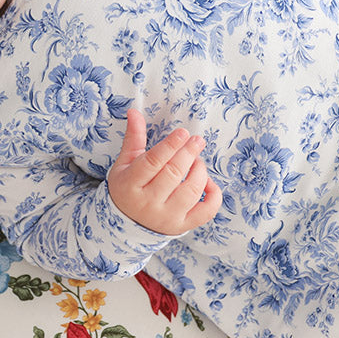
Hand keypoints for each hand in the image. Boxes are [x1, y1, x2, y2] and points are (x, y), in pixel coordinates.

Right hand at [108, 109, 221, 234]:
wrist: (126, 223)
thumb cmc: (128, 187)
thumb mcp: (125, 163)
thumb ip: (134, 138)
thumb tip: (134, 111)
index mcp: (130, 185)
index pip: (152, 162)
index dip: (170, 146)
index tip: (183, 132)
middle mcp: (148, 203)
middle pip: (173, 174)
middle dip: (188, 154)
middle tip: (197, 140)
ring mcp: (166, 217)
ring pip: (191, 191)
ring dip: (199, 171)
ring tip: (197, 160)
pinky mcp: (182, 226)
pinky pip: (206, 212)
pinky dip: (214, 195)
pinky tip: (208, 182)